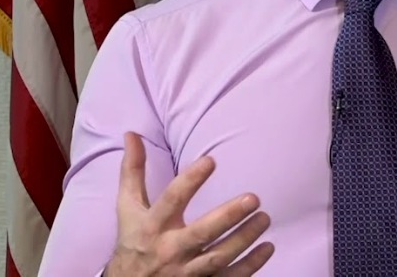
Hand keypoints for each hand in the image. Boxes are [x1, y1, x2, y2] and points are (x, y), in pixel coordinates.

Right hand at [104, 132, 274, 275]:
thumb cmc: (134, 240)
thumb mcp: (128, 207)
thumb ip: (132, 171)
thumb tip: (132, 133)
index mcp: (153, 225)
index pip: (172, 200)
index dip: (190, 180)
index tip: (211, 160)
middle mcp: (170, 249)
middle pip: (202, 233)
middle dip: (228, 216)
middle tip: (254, 198)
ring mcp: (187, 271)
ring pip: (219, 257)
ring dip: (244, 238)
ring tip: (264, 218)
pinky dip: (250, 265)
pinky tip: (268, 247)